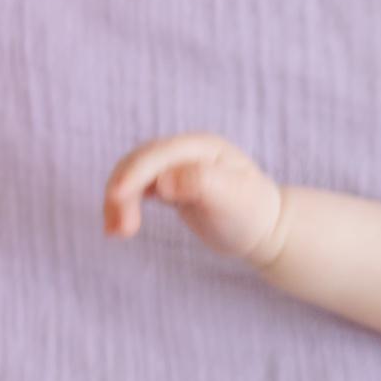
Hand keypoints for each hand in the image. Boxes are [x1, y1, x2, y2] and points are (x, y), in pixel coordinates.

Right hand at [102, 132, 285, 266]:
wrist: (265, 230)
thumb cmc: (252, 214)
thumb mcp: (233, 198)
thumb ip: (200, 183)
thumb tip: (163, 183)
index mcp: (202, 147)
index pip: (159, 154)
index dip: (135, 173)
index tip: (117, 196)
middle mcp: (185, 152)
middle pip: (139, 163)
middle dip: (122, 191)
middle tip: (119, 231)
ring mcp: (175, 167)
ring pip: (132, 176)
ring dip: (118, 201)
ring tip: (115, 232)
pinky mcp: (169, 185)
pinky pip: (136, 189)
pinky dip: (123, 205)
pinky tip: (118, 226)